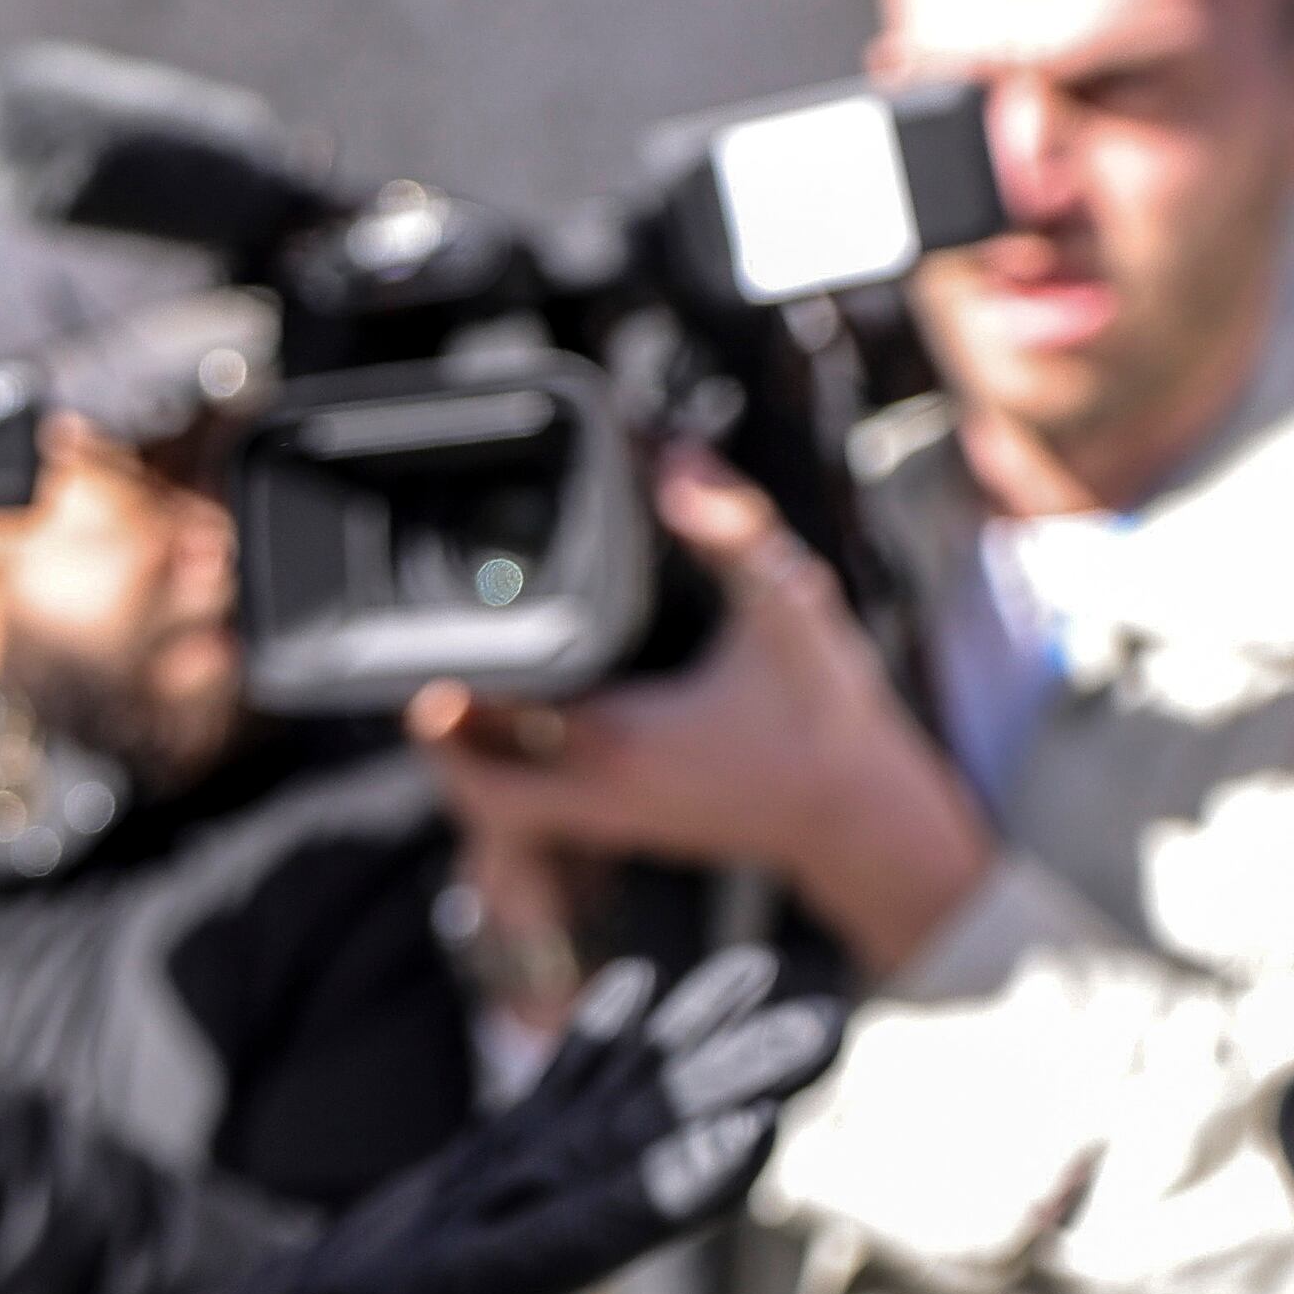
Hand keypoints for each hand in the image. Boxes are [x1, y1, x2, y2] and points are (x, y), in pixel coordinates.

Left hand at [19, 948, 842, 1293]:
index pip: (553, 1243)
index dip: (655, 1194)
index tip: (752, 1129)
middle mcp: (418, 1236)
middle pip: (584, 1150)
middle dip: (706, 1084)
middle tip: (821, 1022)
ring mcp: (416, 1214)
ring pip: (560, 1118)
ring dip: (667, 1050)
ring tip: (763, 979)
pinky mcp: (415, 1216)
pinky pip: (517, 1123)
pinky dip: (583, 1062)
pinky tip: (635, 1000)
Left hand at [409, 451, 992, 978]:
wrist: (868, 820)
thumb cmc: (831, 722)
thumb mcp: (789, 610)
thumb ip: (734, 531)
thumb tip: (680, 464)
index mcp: (616, 739)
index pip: (498, 734)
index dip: (446, 710)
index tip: (425, 672)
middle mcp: (602, 793)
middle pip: (480, 793)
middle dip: (444, 750)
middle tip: (429, 697)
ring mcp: (618, 821)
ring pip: (513, 812)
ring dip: (480, 769)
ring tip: (463, 712)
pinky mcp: (640, 830)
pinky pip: (554, 814)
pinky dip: (529, 782)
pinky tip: (538, 734)